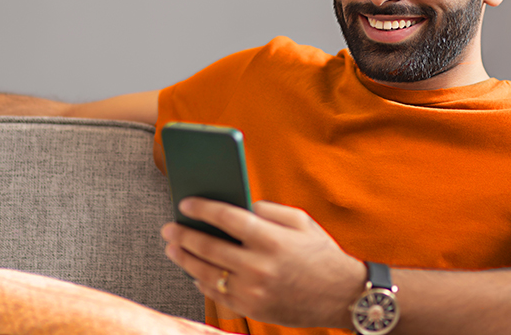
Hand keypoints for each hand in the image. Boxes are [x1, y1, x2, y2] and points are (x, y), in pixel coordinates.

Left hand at [161, 198, 365, 328]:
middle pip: (209, 247)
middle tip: (169, 227)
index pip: (227, 219)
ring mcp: (253, 291)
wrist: (341, 296)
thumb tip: (236, 204)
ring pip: (206, 272)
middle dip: (184, 235)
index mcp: (272, 239)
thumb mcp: (301, 221)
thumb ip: (267, 210)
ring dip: (184, 258)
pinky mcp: (252, 309)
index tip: (185, 203)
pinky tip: (194, 269)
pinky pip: (216, 293)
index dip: (203, 209)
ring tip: (173, 247)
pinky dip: (201, 279)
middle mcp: (260, 266)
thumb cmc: (320, 253)